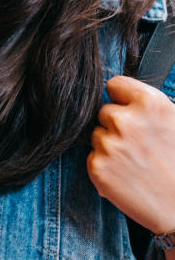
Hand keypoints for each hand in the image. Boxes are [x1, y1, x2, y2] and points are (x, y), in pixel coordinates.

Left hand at [89, 76, 174, 233]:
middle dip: (116, 124)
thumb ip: (147, 107)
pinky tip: (126, 175)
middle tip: (138, 144)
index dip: (120, 97)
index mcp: (150, 103)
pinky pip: (93, 157)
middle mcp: (125, 120)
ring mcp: (109, 144)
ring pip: (97, 135)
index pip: (114, 84)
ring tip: (135, 161)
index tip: (126, 107)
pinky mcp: (97, 167)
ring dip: (109, 145)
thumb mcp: (173, 122)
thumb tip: (122, 94)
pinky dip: (105, 165)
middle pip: (104, 112)